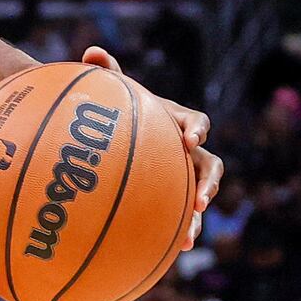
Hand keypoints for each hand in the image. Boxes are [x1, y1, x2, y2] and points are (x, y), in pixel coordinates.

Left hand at [82, 47, 220, 250]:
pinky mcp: (173, 196)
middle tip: (202, 198)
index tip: (188, 140)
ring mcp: (182, 175)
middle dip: (210, 182)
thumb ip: (106, 73)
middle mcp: (185, 149)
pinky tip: (174, 250)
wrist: (116, 135)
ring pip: (200, 195)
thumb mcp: (112, 92)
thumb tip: (91, 51)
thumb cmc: (115, 111)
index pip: (195, 122)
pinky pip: (183, 214)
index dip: (196, 129)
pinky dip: (182, 229)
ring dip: (199, 214)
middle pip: (210, 165)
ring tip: (191, 235)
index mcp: (175, 121)